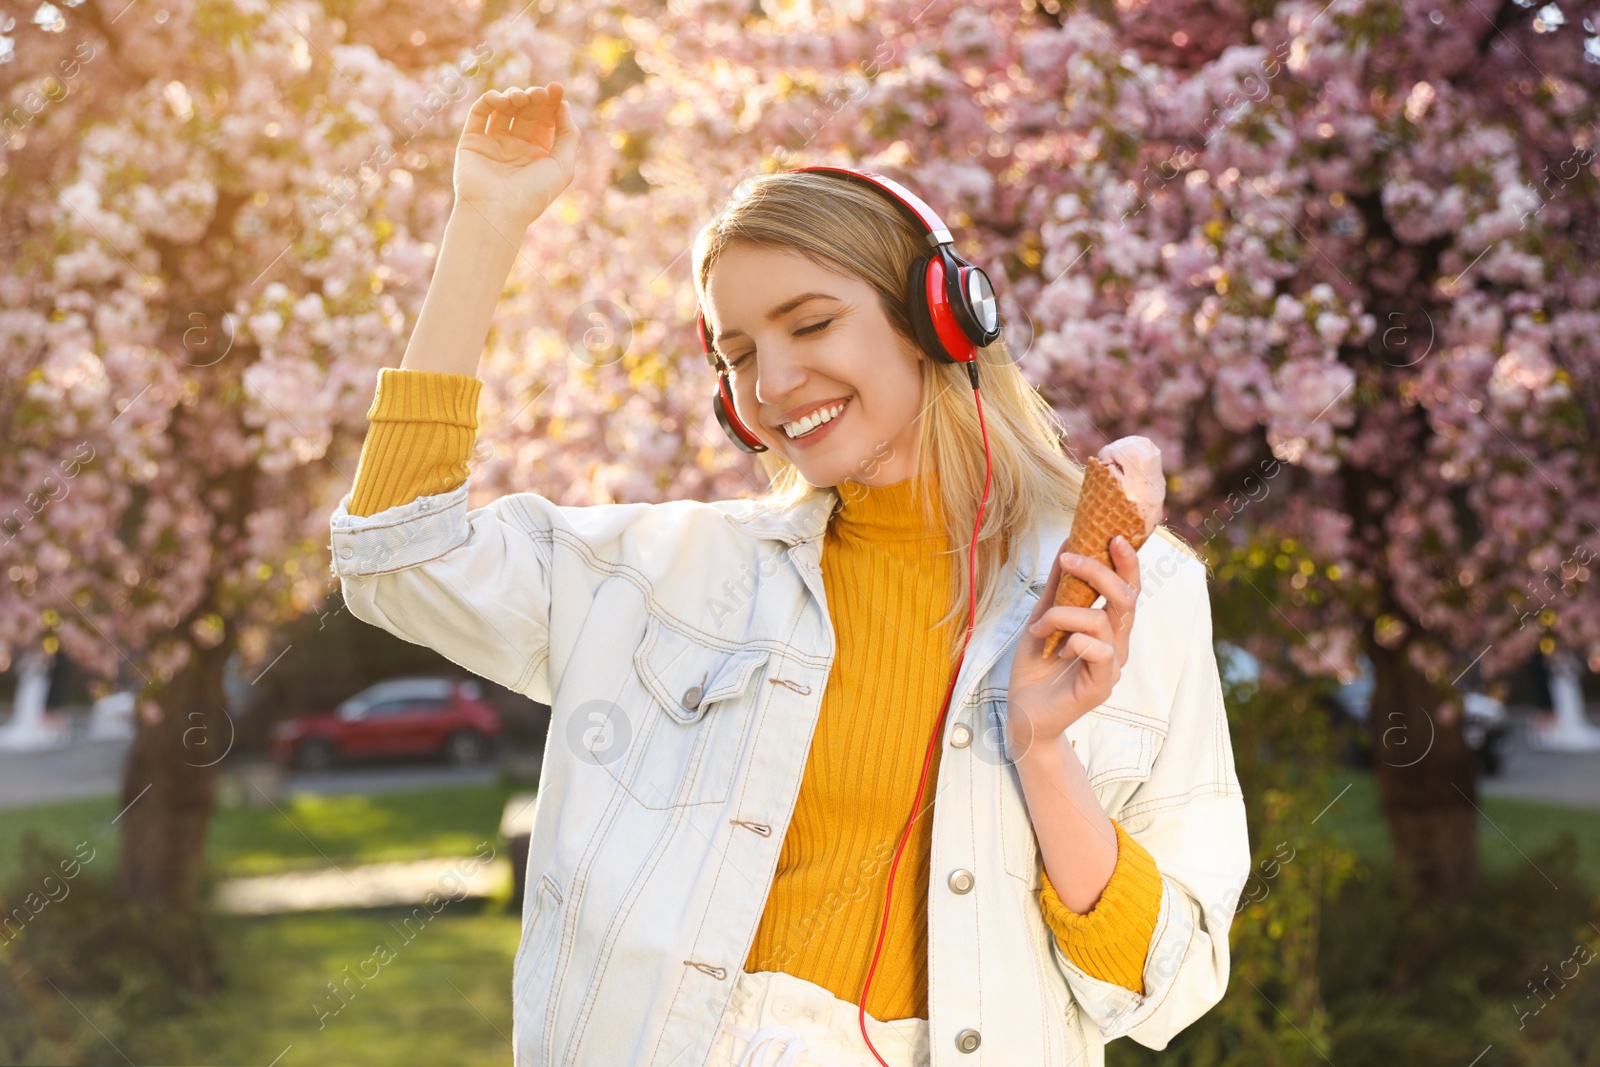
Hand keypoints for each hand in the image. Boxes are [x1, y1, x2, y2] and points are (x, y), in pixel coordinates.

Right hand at [454, 82, 580, 230]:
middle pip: (526, 112)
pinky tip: (501, 99)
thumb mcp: (563, 166)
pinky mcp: (472, 141)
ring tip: (520, 97)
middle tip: (539, 93)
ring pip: (504, 109)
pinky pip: (480, 113)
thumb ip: (569, 136)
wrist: (497, 211)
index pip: (546, 120)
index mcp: (538, 154)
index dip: (552, 102)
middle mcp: (516, 148)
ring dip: (513, 96)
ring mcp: (493, 143)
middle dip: (534, 98)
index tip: (556, 88)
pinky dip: (490, 100)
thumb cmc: (533, 194)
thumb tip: (563, 105)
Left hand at [1005, 535, 1141, 758]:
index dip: (1128, 562)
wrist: (1021, 713)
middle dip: (1098, 572)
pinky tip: (1055, 651)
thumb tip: (1068, 543)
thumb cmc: (1035, 666)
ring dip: (1064, 615)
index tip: (1114, 536)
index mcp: (1108, 627)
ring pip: (1102, 622)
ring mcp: (1111, 667)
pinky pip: (1097, 651)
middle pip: (1126, 598)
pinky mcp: (1101, 687)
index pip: (1129, 589)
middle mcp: (1116, 645)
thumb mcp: (1041, 617)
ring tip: (1039, 627)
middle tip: (1069, 559)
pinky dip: (1072, 641)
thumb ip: (1057, 586)